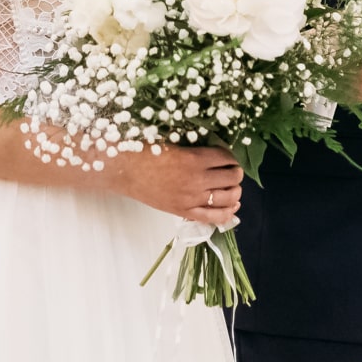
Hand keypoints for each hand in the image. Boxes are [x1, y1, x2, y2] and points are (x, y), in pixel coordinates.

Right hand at [113, 145, 241, 226]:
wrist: (126, 171)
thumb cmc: (146, 152)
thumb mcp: (174, 143)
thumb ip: (195, 149)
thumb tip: (215, 151)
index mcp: (195, 158)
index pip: (225, 157)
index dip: (230, 156)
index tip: (227, 156)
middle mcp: (197, 180)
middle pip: (231, 177)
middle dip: (235, 172)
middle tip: (232, 170)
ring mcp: (192, 198)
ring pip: (228, 198)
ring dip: (235, 191)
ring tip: (233, 187)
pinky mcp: (184, 212)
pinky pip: (214, 217)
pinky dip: (227, 213)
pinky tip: (232, 207)